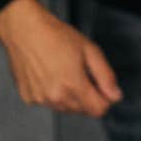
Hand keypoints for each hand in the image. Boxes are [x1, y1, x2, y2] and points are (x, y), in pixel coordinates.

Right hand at [0, 0, 123, 117]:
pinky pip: (48, 103)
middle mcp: (55, 98)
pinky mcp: (28, 98)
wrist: (25, 30)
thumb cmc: (56, 36)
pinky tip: (49, 74)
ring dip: (70, 96)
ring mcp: (40, 99)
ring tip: (63, 71)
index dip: (105, 98)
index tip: (102, 86)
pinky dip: (52, 93)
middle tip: (80, 72)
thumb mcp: (90, 50)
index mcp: (73, 86)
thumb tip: (115, 95)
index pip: (98, 110)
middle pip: (82, 110)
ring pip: (65, 108)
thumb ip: (106, 76)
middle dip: (87, 96)